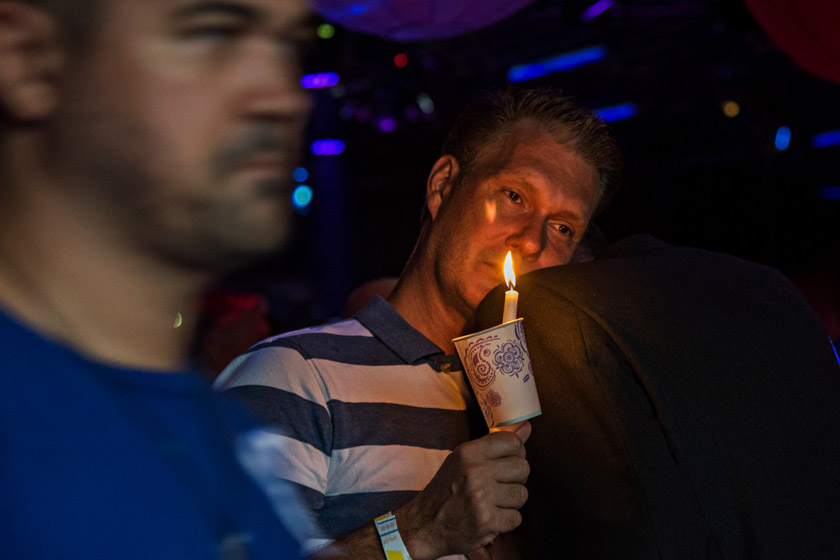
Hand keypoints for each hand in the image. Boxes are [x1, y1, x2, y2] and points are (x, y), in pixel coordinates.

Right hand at [396, 421, 531, 559]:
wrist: (425, 525)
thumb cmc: (447, 490)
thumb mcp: (463, 460)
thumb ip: (495, 444)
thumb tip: (526, 427)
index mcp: (468, 452)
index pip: (512, 442)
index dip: (516, 453)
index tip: (506, 463)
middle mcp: (475, 472)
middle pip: (523, 468)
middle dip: (515, 479)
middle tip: (498, 486)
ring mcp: (481, 497)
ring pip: (522, 494)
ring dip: (511, 502)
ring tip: (493, 503)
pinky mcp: (487, 521)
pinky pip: (516, 518)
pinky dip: (505, 521)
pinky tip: (490, 518)